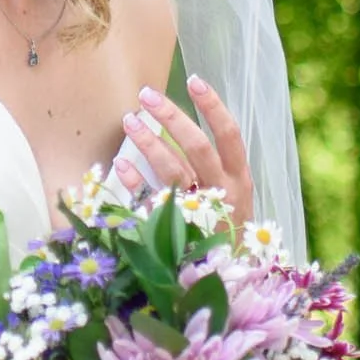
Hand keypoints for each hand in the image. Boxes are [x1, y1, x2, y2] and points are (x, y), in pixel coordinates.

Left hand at [113, 75, 255, 234]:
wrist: (231, 279)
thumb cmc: (224, 225)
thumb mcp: (230, 194)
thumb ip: (213, 165)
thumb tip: (179, 123)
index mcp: (240, 179)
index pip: (229, 134)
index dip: (213, 107)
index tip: (194, 80)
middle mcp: (224, 193)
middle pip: (198, 147)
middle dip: (171, 118)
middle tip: (146, 95)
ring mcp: (200, 214)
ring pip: (173, 171)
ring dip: (149, 143)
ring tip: (129, 120)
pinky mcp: (177, 232)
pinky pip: (151, 202)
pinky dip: (135, 181)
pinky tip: (120, 162)